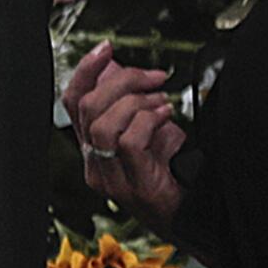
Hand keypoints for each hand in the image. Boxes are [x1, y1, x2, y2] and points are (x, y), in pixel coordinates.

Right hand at [62, 40, 186, 230]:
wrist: (195, 218)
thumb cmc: (174, 177)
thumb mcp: (151, 134)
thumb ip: (135, 110)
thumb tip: (129, 75)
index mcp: (92, 150)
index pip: (72, 103)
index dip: (86, 72)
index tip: (106, 49)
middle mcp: (94, 164)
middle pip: (87, 108)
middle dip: (123, 81)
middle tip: (154, 77)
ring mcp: (110, 179)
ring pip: (102, 125)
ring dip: (136, 104)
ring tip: (162, 103)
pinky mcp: (132, 186)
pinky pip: (128, 142)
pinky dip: (148, 121)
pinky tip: (166, 117)